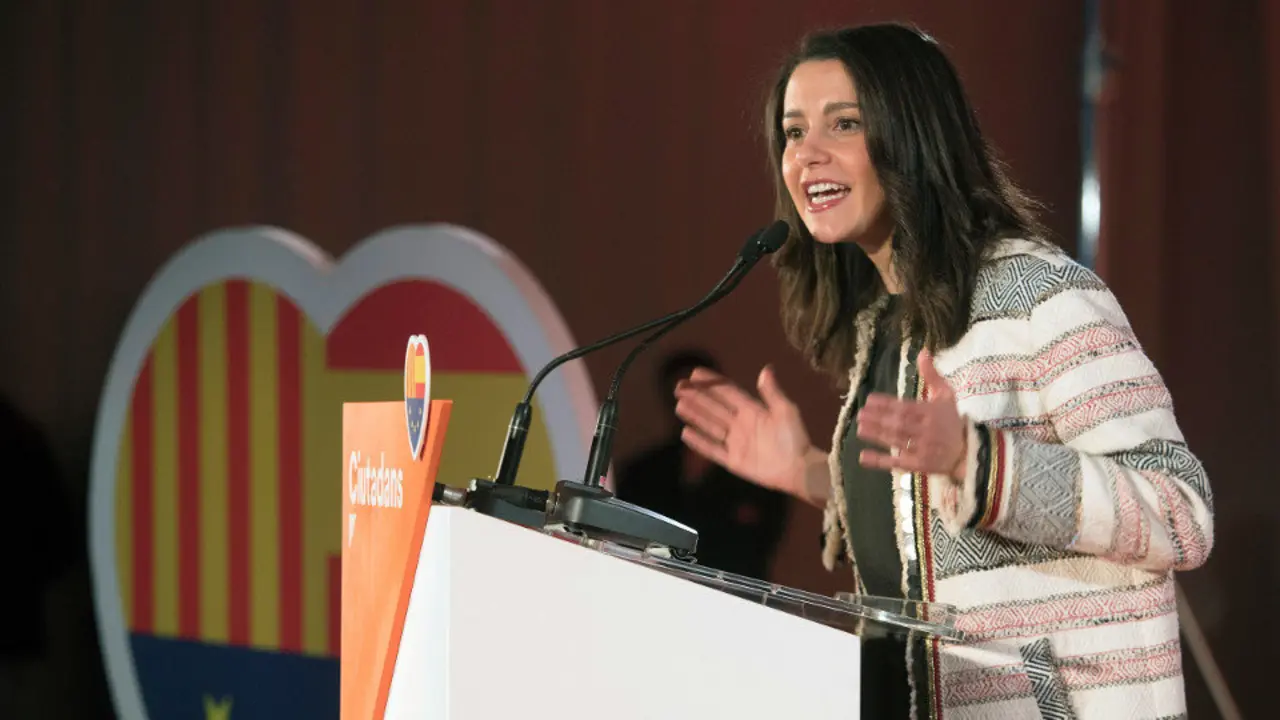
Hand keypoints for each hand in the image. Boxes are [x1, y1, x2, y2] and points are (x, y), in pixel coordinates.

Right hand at [674, 365, 811, 497]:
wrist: (799, 469)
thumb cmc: (795, 438)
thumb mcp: (786, 410)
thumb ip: (772, 392)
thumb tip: (765, 369)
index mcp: (752, 410)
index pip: (727, 392)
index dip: (712, 383)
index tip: (695, 373)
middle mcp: (740, 424)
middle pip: (714, 407)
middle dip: (697, 396)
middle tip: (678, 386)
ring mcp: (735, 443)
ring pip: (710, 426)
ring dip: (695, 415)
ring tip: (679, 405)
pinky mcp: (733, 461)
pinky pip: (712, 449)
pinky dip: (699, 442)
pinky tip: (686, 432)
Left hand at [855, 349, 967, 478]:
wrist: (968, 451)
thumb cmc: (951, 420)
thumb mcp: (946, 395)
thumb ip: (932, 375)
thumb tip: (923, 351)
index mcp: (931, 413)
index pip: (906, 407)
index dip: (887, 404)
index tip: (870, 399)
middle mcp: (927, 431)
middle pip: (899, 425)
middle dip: (879, 419)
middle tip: (860, 413)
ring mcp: (922, 450)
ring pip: (896, 442)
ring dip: (876, 435)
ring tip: (860, 428)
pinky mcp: (918, 466)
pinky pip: (897, 463)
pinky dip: (880, 461)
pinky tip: (863, 456)